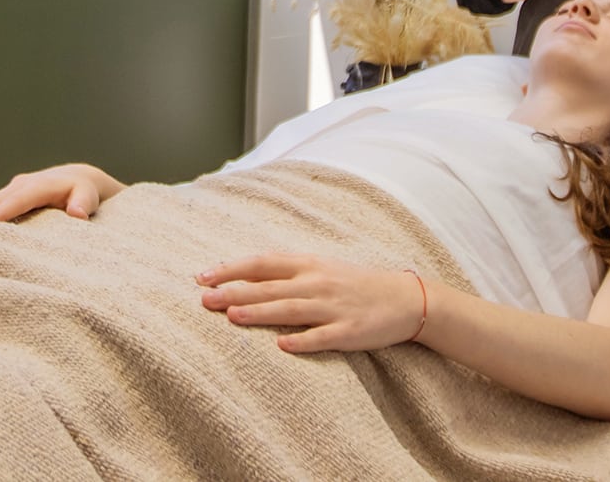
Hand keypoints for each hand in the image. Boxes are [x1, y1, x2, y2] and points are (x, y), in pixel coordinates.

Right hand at [0, 164, 119, 226]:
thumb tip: (78, 213)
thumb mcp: (89, 196)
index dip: (1, 213)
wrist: (80, 180)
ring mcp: (15, 188)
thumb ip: (84, 203)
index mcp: (41, 185)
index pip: (19, 200)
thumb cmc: (86, 193)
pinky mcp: (10, 195)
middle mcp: (24, 184)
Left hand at [195, 253, 425, 353]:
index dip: (231, 268)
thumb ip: (287, 272)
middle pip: (269, 287)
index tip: (203, 276)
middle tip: (204, 299)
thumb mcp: (322, 268)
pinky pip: (323, 337)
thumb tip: (245, 276)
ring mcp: (334, 307)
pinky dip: (303, 341)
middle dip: (234, 292)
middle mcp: (318, 282)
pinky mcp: (350, 331)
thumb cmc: (356, 283)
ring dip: (260, 313)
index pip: (262, 263)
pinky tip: (282, 346)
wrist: (406, 298)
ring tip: (232, 316)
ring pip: (291, 309)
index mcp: (309, 264)